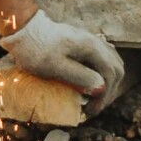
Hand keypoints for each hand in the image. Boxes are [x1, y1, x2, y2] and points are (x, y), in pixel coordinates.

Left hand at [0, 9, 124, 114]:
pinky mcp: (83, 43)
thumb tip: (101, 87)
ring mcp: (90, 41)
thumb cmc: (36, 49)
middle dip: (109, 90)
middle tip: (94, 106)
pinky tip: (94, 81)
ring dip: (108, 81)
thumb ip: (79, 76)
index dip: (105, 95)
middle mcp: (95, 42)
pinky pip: (103, 58)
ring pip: (112, 62)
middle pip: (116, 68)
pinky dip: (102, 72)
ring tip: (95, 96)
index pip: (111, 74)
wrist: (23, 29)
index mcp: (91, 48)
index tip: (91, 110)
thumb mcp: (55, 66)